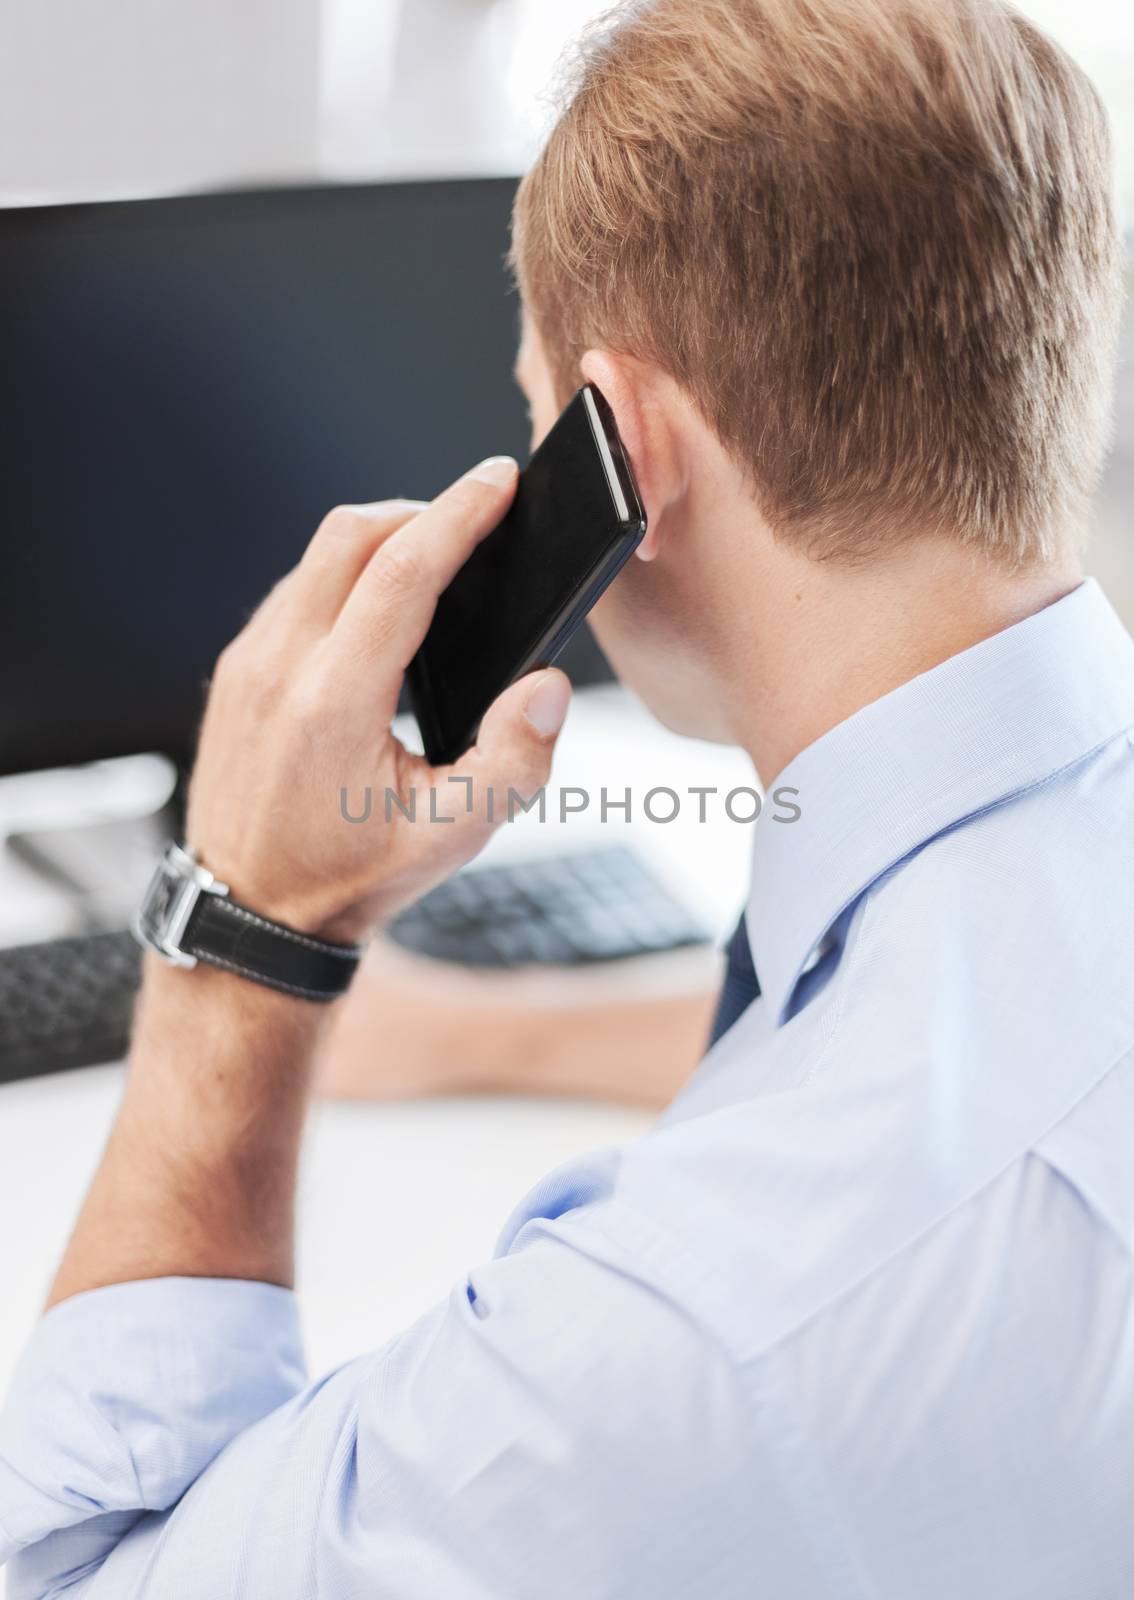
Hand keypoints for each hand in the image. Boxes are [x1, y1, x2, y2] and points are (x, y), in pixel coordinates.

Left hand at [185, 457, 570, 942]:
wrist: (251, 913)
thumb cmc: (351, 877)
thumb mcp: (451, 840)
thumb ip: (513, 763)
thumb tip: (545, 687)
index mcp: (335, 702)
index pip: (401, 572)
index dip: (459, 514)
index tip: (498, 481)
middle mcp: (280, 668)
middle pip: (351, 536)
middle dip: (421, 513)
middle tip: (475, 523)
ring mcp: (248, 664)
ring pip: (316, 556)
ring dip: (381, 542)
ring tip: (435, 566)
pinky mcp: (235, 670)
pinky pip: (294, 589)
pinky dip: (344, 576)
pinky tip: (379, 611)